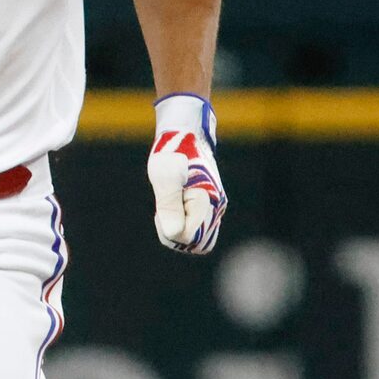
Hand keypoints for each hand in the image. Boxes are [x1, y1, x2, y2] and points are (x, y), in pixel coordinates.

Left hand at [146, 92, 225, 253]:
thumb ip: (169, 204)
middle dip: (176, 236)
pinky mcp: (207, 207)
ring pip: (199, 241)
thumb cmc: (173, 152)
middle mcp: (216, 208)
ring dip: (179, 233)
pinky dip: (183, 226)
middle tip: (164, 212)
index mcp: (208, 202)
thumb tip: (173, 232)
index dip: (170, 230)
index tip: (162, 208)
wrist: (185, 133)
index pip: (189, 238)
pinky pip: (198, 230)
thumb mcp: (164, 175)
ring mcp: (213, 208)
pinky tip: (173, 208)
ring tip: (168, 210)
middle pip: (197, 245)